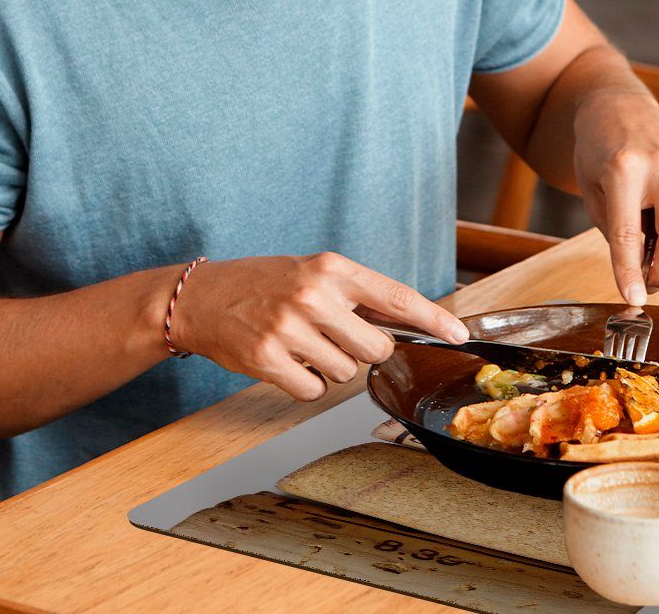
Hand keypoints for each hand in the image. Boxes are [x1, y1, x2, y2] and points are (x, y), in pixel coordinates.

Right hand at [167, 253, 467, 401]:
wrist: (200, 297)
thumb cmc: (264, 285)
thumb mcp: (315, 274)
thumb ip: (359, 296)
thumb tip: (411, 319)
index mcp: (332, 269)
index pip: (396, 296)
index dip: (432, 319)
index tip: (458, 334)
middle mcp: (314, 295)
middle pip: (376, 348)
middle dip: (365, 352)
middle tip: (336, 338)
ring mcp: (289, 327)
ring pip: (345, 372)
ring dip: (330, 367)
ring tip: (302, 345)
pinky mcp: (267, 358)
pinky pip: (313, 390)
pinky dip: (306, 385)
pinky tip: (287, 363)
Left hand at [572, 90, 658, 305]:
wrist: (620, 107)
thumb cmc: (600, 150)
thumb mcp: (592, 192)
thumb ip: (614, 233)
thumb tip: (641, 273)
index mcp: (624, 169)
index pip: (628, 234)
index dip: (630, 272)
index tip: (634, 298)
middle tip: (648, 285)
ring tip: (646, 234)